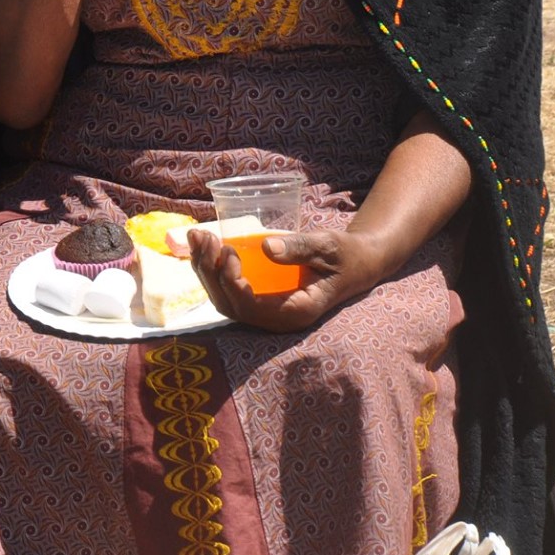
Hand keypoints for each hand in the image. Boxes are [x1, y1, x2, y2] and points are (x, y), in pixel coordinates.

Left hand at [187, 226, 392, 332]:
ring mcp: (266, 311)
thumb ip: (301, 247)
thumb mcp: (329, 246)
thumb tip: (267, 247)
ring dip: (205, 269)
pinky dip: (211, 268)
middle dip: (210, 273)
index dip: (232, 283)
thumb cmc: (346, 255)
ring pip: (223, 299)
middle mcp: (277, 318)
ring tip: (198, 235)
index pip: (252, 309)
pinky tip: (202, 243)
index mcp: (297, 311)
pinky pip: (228, 290)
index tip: (228, 252)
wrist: (356, 263)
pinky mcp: (259, 298)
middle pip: (230, 306)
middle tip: (206, 238)